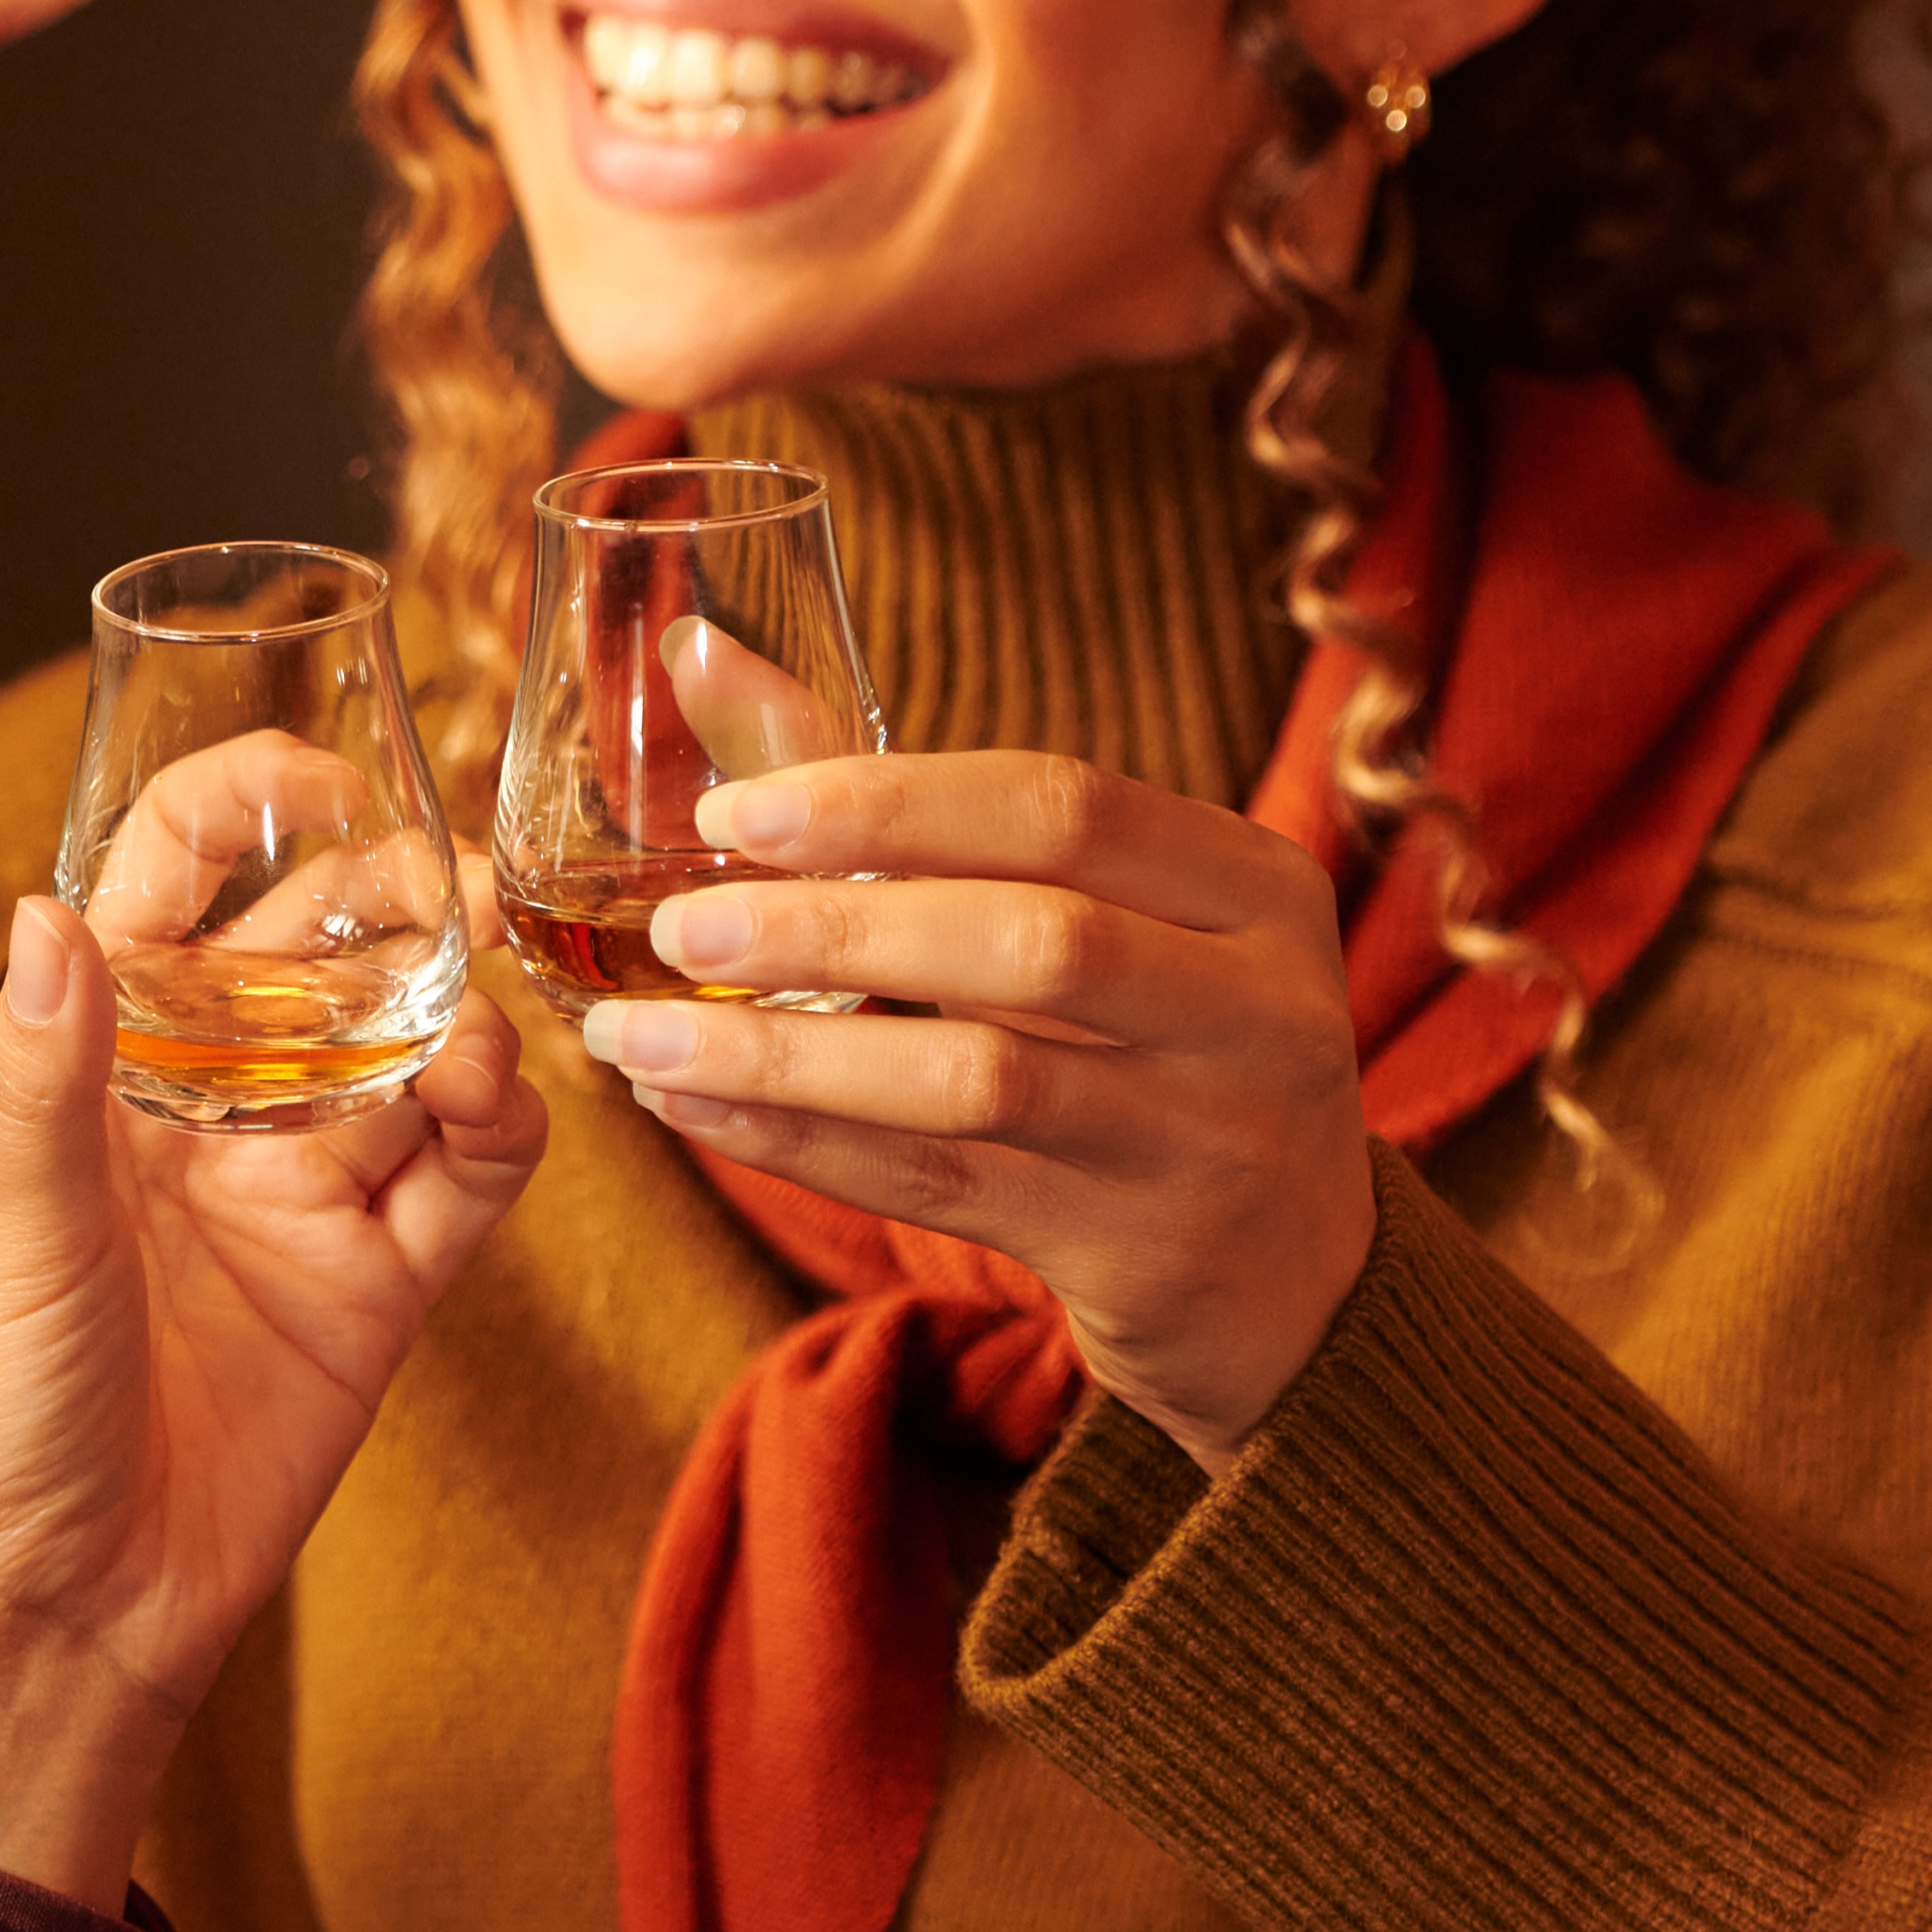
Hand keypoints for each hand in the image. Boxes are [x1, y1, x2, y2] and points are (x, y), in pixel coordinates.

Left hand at [0, 899, 544, 1908]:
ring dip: (451, 1003)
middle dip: (380, 898)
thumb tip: (47, 909)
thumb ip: (49, 1075)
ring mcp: (299, 1197)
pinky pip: (465, 1182)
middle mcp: (205, 1116)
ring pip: (406, 1053)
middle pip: (313, 956)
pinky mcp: (376, 1290)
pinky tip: (492, 1091)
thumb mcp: (15, 1232)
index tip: (318, 769)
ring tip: (473, 989)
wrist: (63, 1614)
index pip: (166, 894)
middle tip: (440, 874)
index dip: (235, 811)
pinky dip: (497, 1123)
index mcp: (94, 1075)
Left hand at [572, 752, 1373, 1467]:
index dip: (886, 803)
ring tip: (642, 1037)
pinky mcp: (1139, 1248)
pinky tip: (697, 1108)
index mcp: (1248, 882)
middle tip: (678, 926)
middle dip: (829, 927)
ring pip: (978, 1080)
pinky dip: (804, 1144)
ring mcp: (1205, 1137)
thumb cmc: (1141, 1045)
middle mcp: (1253, 1003)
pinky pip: (943, 1186)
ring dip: (788, 1054)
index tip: (735, 812)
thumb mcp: (1085, 912)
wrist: (1289, 1277)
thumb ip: (899, 801)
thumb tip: (701, 654)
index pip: (1062, 807)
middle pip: (1030, 940)